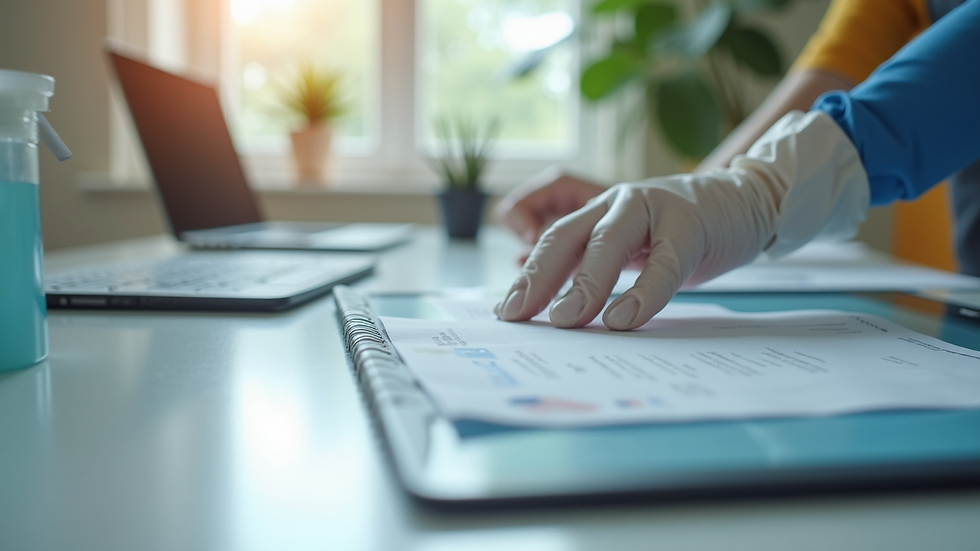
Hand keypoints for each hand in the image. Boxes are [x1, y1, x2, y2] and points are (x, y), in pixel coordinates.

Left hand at [494, 111, 868, 329]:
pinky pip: (663, 263)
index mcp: (598, 212)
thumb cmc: (678, 233)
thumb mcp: (632, 247)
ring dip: (584, 284)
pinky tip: (623, 318)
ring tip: (565, 320)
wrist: (743, 200)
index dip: (528, 275)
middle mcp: (617, 204)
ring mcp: (653, 209)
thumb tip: (558, 314)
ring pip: (608, 243)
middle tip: (518, 315)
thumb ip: (599, 269)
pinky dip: (642, 293)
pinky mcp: (690, 225)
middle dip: (539, 278)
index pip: (553, 241)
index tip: (505, 313)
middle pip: (567, 237)